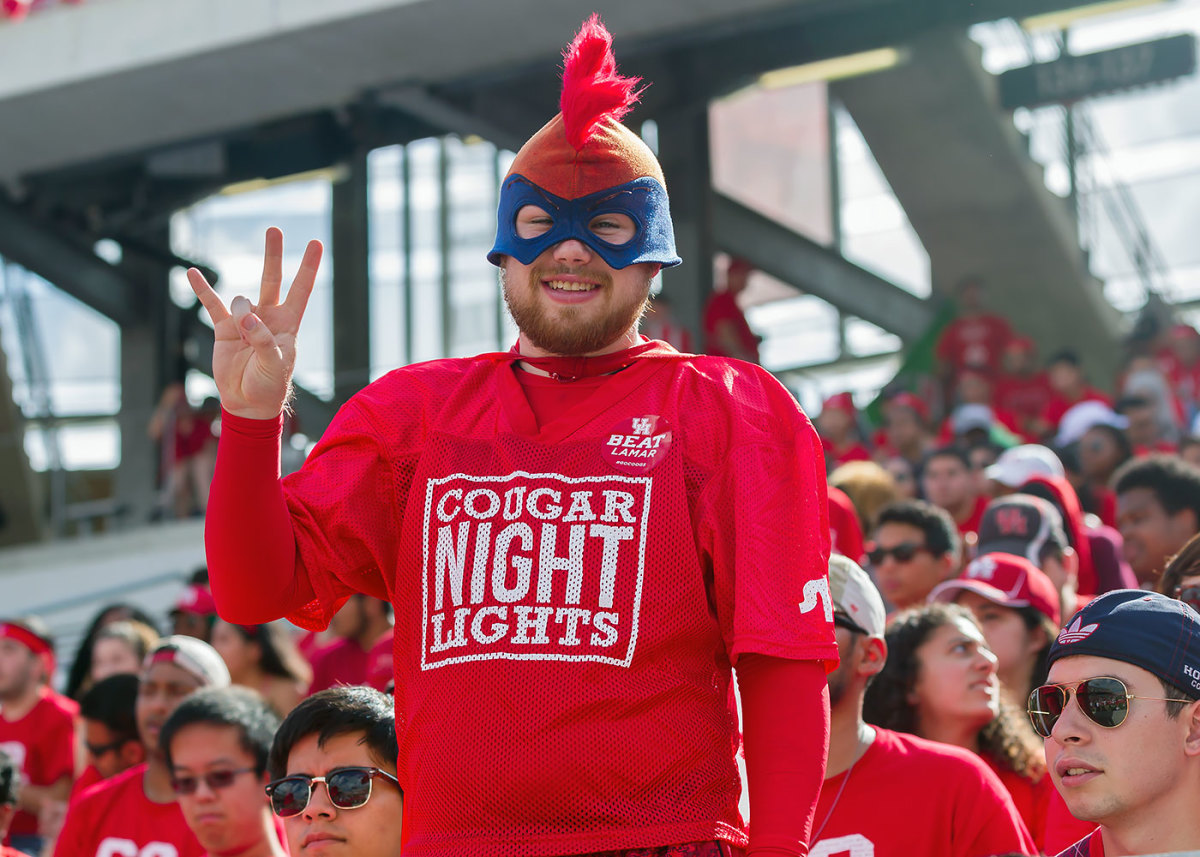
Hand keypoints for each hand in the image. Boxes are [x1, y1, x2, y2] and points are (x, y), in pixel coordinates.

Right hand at [188, 228, 322, 419]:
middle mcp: (268, 317)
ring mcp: (245, 321)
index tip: (316, 243)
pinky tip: (192, 273)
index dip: (308, 267)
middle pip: (272, 279)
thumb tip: (247, 315)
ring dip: (242, 317)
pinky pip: (212, 304)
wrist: (247, 402)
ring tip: (244, 341)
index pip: (301, 289)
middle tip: (273, 229)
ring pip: (242, 300)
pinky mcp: (224, 329)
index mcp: (288, 324)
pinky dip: (202, 289)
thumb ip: (263, 339)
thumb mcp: (274, 364)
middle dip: (273, 254)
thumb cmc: (269, 385)